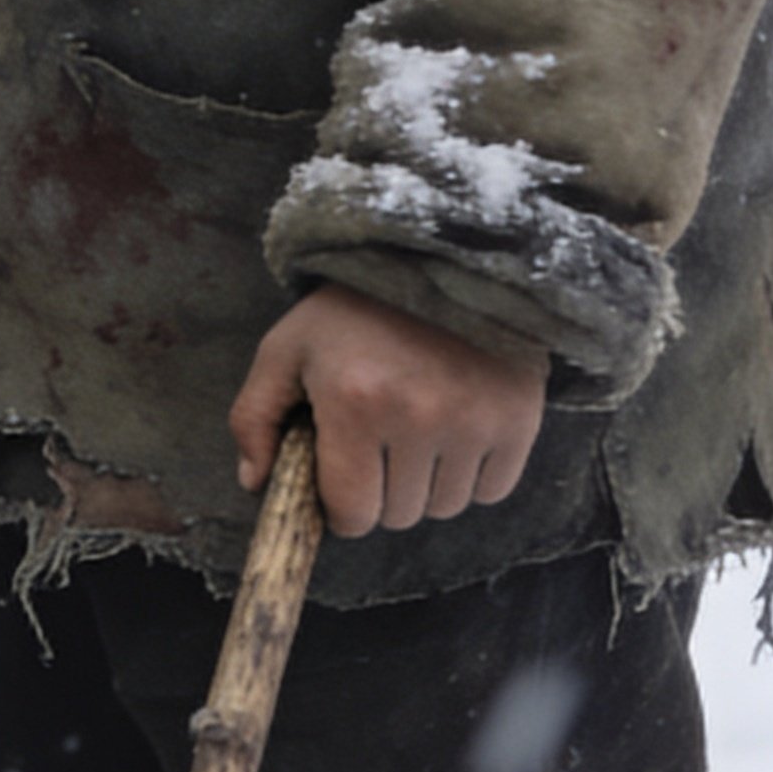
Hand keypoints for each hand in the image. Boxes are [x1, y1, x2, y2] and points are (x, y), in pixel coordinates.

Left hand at [231, 286, 547, 537]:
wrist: (439, 256)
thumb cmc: (353, 307)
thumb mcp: (286, 347)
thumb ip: (255, 416)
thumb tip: (253, 483)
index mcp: (355, 404)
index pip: (353, 513)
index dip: (341, 507)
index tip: (341, 482)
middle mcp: (420, 417)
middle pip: (400, 515)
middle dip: (381, 492)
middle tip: (377, 446)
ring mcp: (475, 420)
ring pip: (445, 507)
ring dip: (426, 486)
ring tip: (415, 432)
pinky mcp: (519, 418)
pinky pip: (492, 490)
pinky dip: (470, 476)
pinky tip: (453, 434)